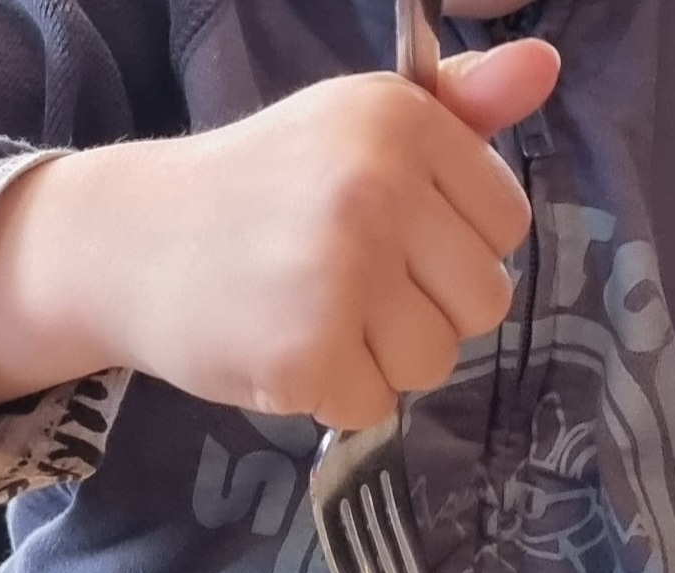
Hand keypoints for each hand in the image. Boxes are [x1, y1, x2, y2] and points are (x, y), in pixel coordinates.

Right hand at [0, 44, 559, 433]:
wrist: (132, 241)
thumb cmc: (260, 190)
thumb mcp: (357, 131)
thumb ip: (458, 112)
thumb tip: (543, 65)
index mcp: (400, 120)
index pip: (507, 225)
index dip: (453, 249)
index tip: (390, 236)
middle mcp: (377, 186)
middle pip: (484, 301)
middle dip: (428, 312)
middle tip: (350, 286)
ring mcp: (342, 271)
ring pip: (436, 361)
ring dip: (382, 360)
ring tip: (315, 315)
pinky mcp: (309, 351)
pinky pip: (377, 406)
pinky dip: (335, 396)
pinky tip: (287, 349)